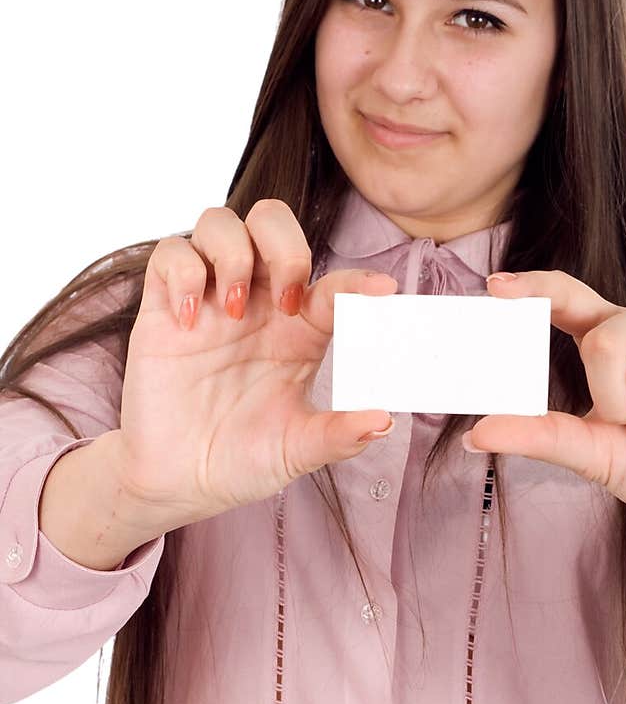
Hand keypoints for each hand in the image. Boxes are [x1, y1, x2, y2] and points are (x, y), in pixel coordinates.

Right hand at [114, 199, 397, 527]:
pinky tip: (188, 321)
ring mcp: (210, 300)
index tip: (384, 292)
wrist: (178, 482)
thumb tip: (384, 420)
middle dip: (286, 246)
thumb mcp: (296, 451)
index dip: (359, 281)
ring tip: (234, 310)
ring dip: (234, 253)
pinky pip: (170, 254)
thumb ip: (339, 435)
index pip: (333, 284)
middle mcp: (258, 303)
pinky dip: (183, 273)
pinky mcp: (162, 309)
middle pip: (272, 222)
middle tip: (286, 300)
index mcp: (299, 329)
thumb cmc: (243, 460)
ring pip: (219, 223)